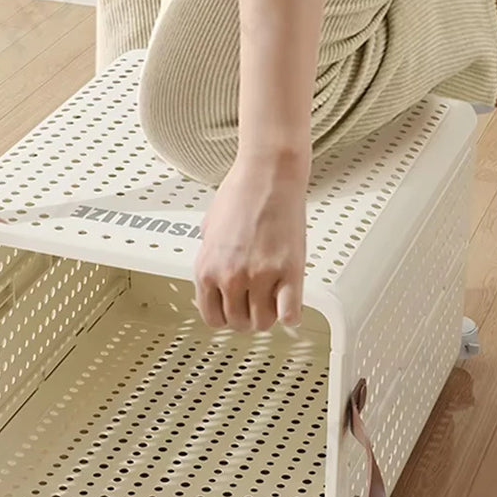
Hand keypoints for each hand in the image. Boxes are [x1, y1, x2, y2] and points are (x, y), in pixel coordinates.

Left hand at [194, 153, 307, 330]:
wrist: (268, 174)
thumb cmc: (241, 191)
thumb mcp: (208, 228)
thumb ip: (210, 255)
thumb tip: (215, 269)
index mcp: (206, 269)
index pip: (212, 317)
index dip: (225, 316)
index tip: (234, 310)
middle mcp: (230, 277)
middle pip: (239, 323)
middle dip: (248, 315)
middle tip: (255, 303)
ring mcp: (260, 277)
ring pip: (263, 322)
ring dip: (269, 315)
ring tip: (272, 300)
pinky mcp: (288, 272)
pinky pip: (289, 313)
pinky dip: (290, 314)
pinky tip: (290, 303)